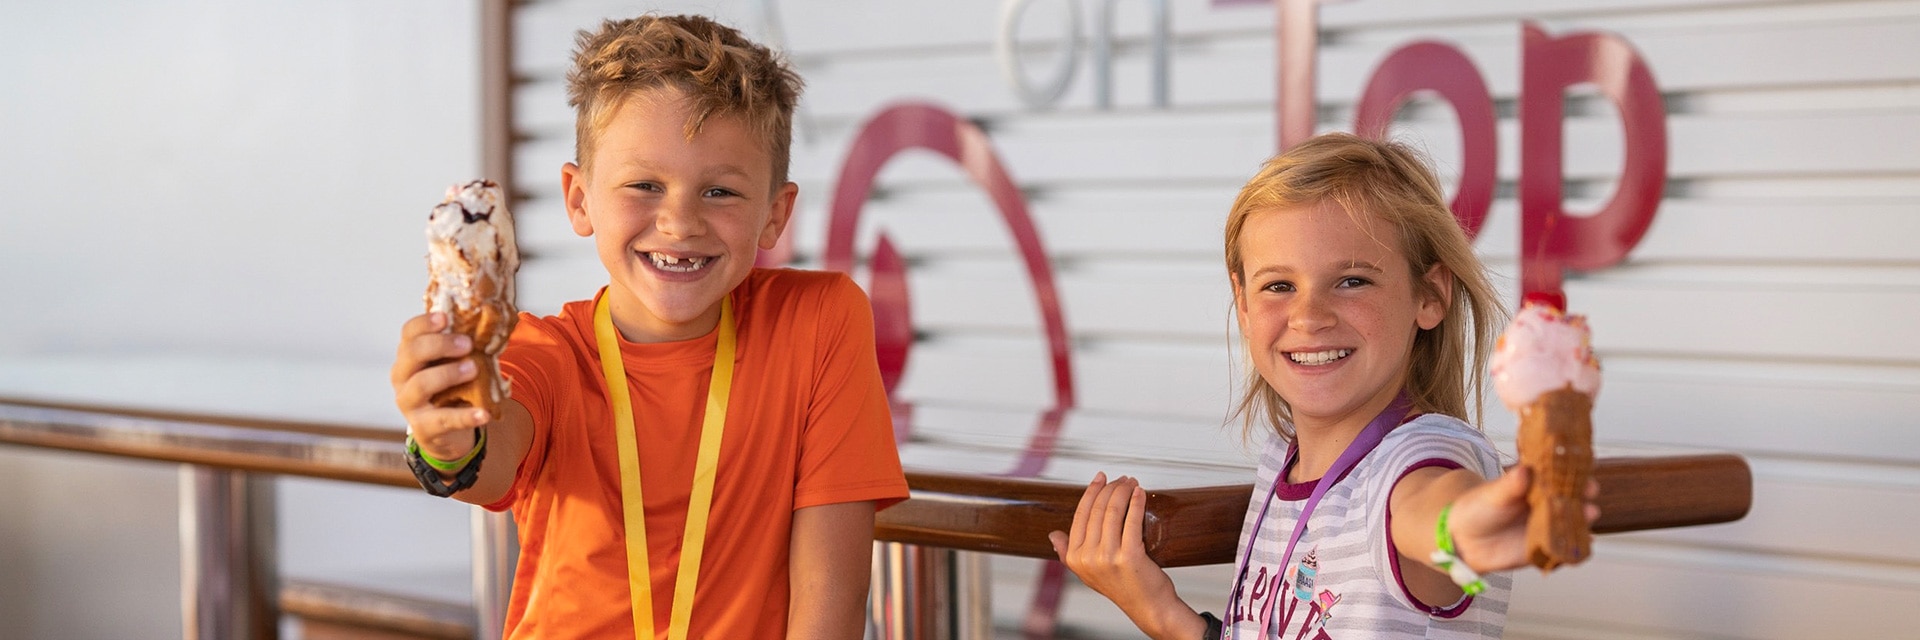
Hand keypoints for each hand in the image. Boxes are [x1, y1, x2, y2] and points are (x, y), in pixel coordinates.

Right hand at [390, 312, 487, 461]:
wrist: (445, 431)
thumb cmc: (449, 389)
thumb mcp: (452, 365)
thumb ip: (462, 348)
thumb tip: (489, 327)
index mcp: (409, 356)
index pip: (409, 333)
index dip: (424, 323)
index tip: (445, 317)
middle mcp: (402, 377)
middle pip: (412, 353)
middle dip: (439, 345)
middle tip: (467, 344)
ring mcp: (410, 403)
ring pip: (421, 384)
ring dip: (448, 374)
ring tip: (473, 369)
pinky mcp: (423, 427)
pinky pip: (444, 420)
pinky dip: (466, 416)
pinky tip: (484, 414)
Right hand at [1047, 473, 1200, 638]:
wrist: (1148, 606)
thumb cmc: (1123, 588)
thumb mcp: (1086, 573)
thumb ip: (1066, 553)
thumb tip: (1053, 536)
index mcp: (1073, 558)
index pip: (1080, 515)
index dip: (1091, 492)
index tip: (1100, 478)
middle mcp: (1087, 558)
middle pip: (1096, 510)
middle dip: (1111, 488)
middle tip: (1122, 480)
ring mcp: (1107, 557)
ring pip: (1113, 511)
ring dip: (1124, 491)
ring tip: (1132, 483)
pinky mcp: (1129, 555)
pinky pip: (1131, 520)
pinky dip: (1136, 502)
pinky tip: (1140, 493)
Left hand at [1446, 466, 1600, 572]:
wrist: (1465, 539)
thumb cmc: (1480, 508)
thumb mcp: (1493, 494)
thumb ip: (1509, 485)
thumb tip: (1524, 471)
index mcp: (1537, 485)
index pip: (1561, 475)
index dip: (1574, 472)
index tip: (1582, 469)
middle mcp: (1548, 505)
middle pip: (1573, 498)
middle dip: (1585, 494)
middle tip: (1589, 491)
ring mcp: (1550, 527)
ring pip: (1573, 522)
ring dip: (1585, 518)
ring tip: (1590, 513)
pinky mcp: (1548, 548)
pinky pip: (1566, 547)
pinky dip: (1577, 545)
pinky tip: (1586, 542)